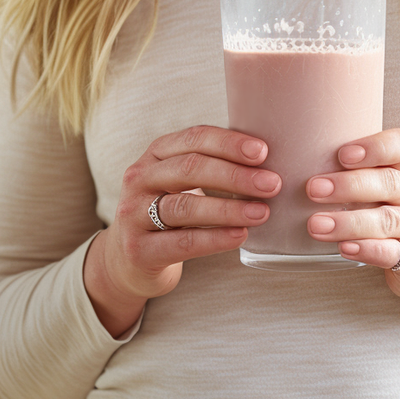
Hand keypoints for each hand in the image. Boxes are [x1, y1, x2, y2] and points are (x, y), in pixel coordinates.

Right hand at [84, 125, 280, 335]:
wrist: (128, 260)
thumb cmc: (168, 212)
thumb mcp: (179, 182)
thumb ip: (211, 165)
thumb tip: (266, 161)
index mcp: (156, 153)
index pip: (194, 138)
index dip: (229, 143)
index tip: (263, 152)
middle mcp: (140, 178)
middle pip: (190, 169)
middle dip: (235, 175)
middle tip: (271, 183)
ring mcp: (134, 214)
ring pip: (186, 206)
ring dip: (228, 209)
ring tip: (261, 212)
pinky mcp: (139, 249)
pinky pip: (183, 242)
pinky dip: (215, 239)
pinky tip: (240, 236)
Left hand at [304, 128, 399, 314]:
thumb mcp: (391, 188)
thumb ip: (359, 173)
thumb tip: (298, 161)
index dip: (374, 147)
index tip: (342, 154)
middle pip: (389, 183)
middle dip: (349, 185)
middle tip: (313, 189)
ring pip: (389, 220)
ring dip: (349, 222)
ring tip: (316, 225)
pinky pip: (396, 253)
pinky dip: (368, 250)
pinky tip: (343, 249)